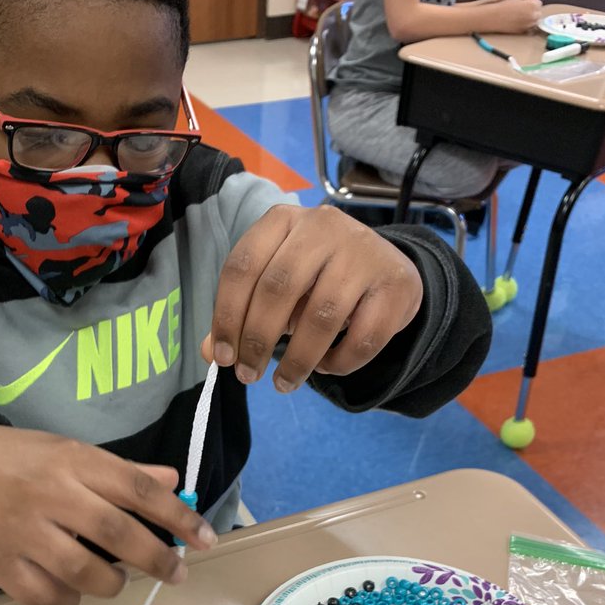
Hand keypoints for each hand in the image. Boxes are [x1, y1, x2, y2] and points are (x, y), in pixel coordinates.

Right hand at [0, 424, 216, 604]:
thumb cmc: (13, 460)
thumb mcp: (67, 450)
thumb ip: (120, 471)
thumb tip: (172, 481)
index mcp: (73, 462)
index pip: (138, 489)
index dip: (179, 516)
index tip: (206, 538)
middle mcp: (51, 496)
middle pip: (118, 534)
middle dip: (157, 558)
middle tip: (176, 572)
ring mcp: (23, 533)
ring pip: (85, 572)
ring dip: (113, 583)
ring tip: (117, 579)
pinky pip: (47, 597)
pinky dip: (69, 601)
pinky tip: (75, 591)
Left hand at [200, 204, 422, 392]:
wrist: (387, 270)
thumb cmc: (318, 279)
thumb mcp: (276, 287)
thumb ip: (242, 314)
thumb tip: (209, 352)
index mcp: (283, 220)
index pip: (242, 266)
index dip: (226, 316)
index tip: (224, 357)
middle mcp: (323, 226)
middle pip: (278, 288)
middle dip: (257, 341)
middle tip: (248, 377)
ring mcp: (363, 252)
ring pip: (321, 317)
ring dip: (297, 360)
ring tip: (284, 383)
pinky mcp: (395, 284)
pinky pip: (362, 338)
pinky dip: (339, 362)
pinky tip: (326, 367)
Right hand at [488, 0, 542, 32]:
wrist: (493, 17)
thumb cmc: (503, 5)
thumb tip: (536, 2)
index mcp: (533, 5)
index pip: (538, 3)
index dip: (531, 1)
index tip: (524, 2)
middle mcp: (532, 16)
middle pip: (538, 12)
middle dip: (532, 10)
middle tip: (521, 9)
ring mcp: (528, 25)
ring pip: (534, 21)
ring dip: (530, 18)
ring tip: (519, 14)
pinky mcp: (522, 31)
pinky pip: (528, 28)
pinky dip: (525, 24)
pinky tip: (518, 21)